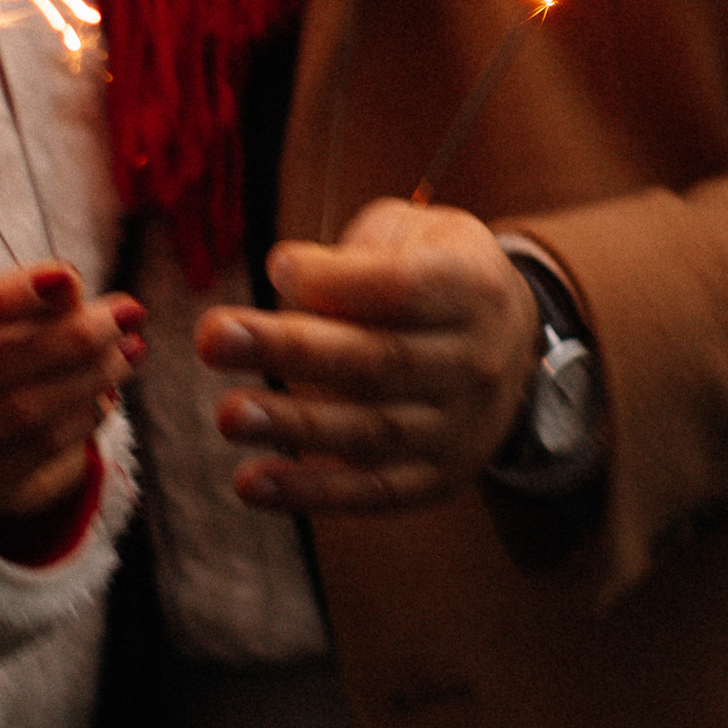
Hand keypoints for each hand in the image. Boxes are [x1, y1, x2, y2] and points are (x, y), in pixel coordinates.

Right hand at [0, 266, 140, 548]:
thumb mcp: (4, 312)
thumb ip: (37, 294)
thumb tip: (69, 282)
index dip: (4, 296)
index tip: (68, 277)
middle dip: (72, 337)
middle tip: (128, 314)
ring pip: (22, 416)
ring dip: (89, 379)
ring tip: (129, 350)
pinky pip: (37, 456)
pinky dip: (82, 421)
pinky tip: (107, 395)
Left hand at [197, 200, 539, 517]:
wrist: (515, 344)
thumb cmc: (435, 274)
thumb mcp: (417, 235)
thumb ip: (360, 253)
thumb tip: (289, 278)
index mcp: (472, 289)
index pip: (402, 289)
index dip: (337, 279)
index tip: (277, 264)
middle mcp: (475, 362)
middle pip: (377, 360)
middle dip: (289, 351)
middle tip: (213, 337)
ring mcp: (459, 428)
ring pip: (371, 431)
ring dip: (293, 426)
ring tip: (228, 414)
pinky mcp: (437, 478)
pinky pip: (372, 491)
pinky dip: (310, 491)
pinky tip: (250, 482)